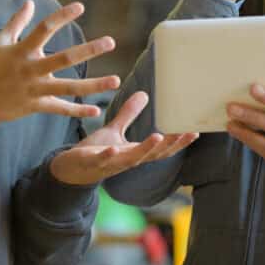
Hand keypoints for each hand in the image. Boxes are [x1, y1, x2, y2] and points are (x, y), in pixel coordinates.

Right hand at [0, 0, 119, 122]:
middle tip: (110, 42)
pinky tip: (96, 110)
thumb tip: (29, 3)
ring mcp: (35, 90)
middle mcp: (31, 70)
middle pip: (64, 59)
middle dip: (88, 51)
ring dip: (93, 85)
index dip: (62, 17)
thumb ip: (16, 22)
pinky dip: (77, 111)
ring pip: (68, 88)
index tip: (81, 6)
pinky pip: (60, 109)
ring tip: (116, 80)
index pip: (44, 29)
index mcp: (22, 51)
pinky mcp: (36, 106)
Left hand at [50, 91, 198, 185]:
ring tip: (158, 137)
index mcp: (133, 153)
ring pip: (131, 159)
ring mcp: (109, 163)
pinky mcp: (91, 163)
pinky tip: (114, 149)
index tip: (195, 131)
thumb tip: (144, 94)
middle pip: (152, 155)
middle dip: (170, 145)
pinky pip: (101, 160)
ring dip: (145, 149)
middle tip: (186, 133)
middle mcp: (126, 160)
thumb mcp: (114, 131)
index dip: (178, 142)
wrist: (69, 170)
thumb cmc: (94, 152)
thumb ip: (129, 115)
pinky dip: (108, 156)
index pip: (160, 149)